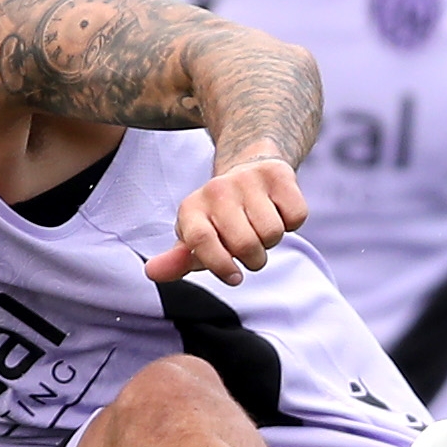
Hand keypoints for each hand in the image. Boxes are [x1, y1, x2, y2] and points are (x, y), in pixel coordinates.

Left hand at [146, 152, 309, 284]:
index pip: (201, 240)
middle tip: (249, 246)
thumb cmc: (220, 216)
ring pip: (272, 233)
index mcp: (192, 208)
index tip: (233, 277)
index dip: (219, 264)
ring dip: (272, 240)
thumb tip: (152, 272)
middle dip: (253, 257)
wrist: (249, 170)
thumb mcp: (196, 237)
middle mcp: (217, 190)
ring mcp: (247, 180)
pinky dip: (292, 222)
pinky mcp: (278, 174)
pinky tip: (277, 211)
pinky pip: (295, 217)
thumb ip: (177, 260)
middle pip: (244, 244)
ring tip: (261, 226)